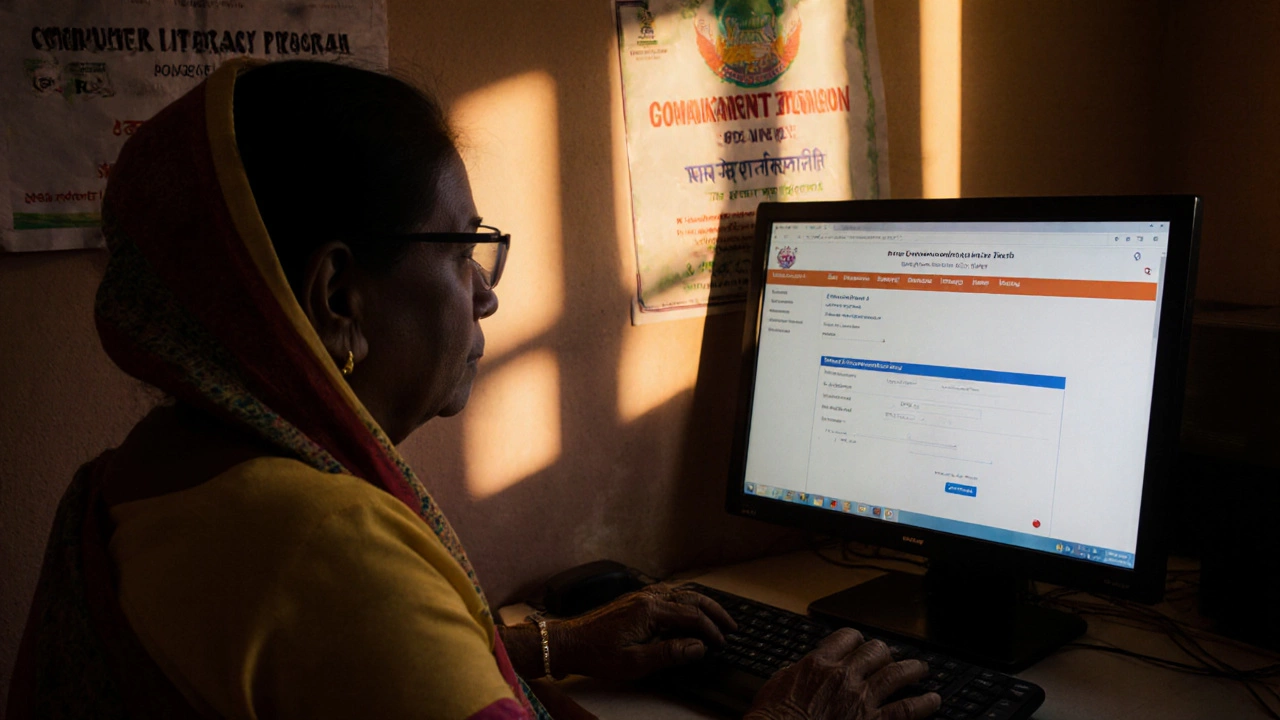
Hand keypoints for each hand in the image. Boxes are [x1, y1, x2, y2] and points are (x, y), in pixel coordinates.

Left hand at [551, 583, 736, 679]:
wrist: (568, 642)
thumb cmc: (597, 654)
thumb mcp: (636, 662)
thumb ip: (670, 653)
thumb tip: (698, 647)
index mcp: (650, 610)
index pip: (692, 617)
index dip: (711, 631)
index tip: (721, 643)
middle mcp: (648, 597)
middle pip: (691, 598)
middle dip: (714, 611)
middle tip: (730, 625)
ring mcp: (641, 596)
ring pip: (681, 593)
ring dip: (702, 604)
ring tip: (716, 617)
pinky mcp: (635, 600)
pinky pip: (669, 594)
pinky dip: (686, 601)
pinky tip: (689, 610)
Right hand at [744, 628, 940, 719]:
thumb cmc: (773, 718)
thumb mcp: (777, 684)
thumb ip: (796, 672)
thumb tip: (800, 668)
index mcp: (818, 663)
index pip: (846, 638)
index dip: (856, 639)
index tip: (860, 643)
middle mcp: (843, 676)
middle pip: (874, 651)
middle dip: (885, 652)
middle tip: (891, 656)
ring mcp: (860, 699)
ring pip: (895, 674)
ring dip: (911, 670)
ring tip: (921, 669)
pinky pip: (906, 709)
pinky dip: (923, 703)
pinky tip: (933, 700)